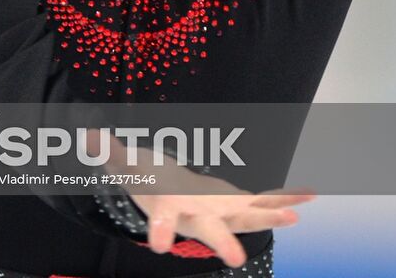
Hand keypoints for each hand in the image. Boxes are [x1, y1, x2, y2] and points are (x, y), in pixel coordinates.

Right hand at [95, 130, 316, 268]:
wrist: (173, 198)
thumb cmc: (149, 181)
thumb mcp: (128, 165)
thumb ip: (109, 151)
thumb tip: (87, 135)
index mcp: (169, 209)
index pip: (162, 222)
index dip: (162, 232)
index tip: (161, 246)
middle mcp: (198, 217)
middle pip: (209, 231)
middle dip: (223, 243)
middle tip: (236, 260)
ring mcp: (220, 212)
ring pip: (246, 216)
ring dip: (271, 217)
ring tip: (296, 217)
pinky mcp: (237, 202)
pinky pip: (263, 200)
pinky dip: (285, 199)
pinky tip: (308, 196)